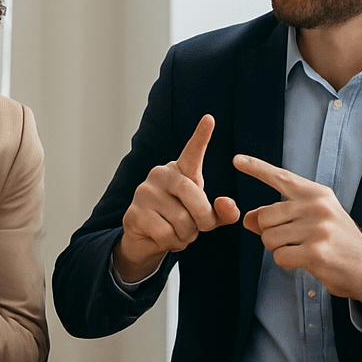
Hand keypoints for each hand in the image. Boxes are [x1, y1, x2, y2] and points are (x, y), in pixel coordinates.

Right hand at [114, 114, 240, 282]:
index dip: (201, 136)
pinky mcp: (134, 213)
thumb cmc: (179, 220)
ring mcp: (144, 192)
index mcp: (180, 171)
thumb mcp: (205, 217)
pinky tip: (163, 238)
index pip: (192, 152)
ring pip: (181, 221)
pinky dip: (171, 243)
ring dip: (186, 236)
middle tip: (198, 229)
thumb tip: (226, 204)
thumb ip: (222, 212)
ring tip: (176, 232)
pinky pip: (165, 234)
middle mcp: (160, 175)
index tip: (210, 119)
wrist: (146, 240)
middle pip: (195, 198)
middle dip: (203, 221)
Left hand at [233, 154, 361, 315]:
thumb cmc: (335, 242)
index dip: (256, 168)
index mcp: (316, 194)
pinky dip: (286, 263)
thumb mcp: (311, 221)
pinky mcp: (316, 252)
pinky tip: (305, 262)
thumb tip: (247, 218)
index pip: (281, 177)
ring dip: (279, 250)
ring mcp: (317, 228)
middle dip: (270, 234)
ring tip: (302, 250)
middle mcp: (317, 206)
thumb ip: (279, 216)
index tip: (236, 160)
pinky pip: (280, 257)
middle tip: (293, 241)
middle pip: (265, 217)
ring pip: (269, 238)